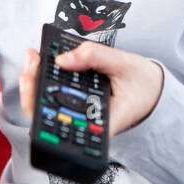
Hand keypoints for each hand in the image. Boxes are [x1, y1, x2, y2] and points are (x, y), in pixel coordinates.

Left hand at [18, 41, 164, 135]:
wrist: (152, 90)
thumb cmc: (143, 84)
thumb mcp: (125, 64)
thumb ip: (96, 57)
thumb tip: (62, 59)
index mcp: (100, 124)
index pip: (62, 125)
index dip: (40, 109)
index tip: (34, 82)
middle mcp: (85, 124)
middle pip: (48, 117)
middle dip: (32, 89)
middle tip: (32, 62)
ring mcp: (79, 116)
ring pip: (48, 108)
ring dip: (36, 83)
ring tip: (33, 58)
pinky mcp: (77, 105)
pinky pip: (56, 97)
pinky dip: (46, 79)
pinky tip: (42, 63)